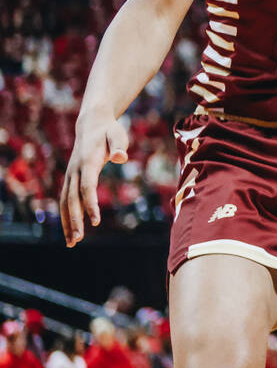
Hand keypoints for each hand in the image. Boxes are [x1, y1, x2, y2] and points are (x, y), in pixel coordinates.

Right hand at [59, 113, 129, 246]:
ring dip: (67, 222)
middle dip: (74, 220)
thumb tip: (121, 157)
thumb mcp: (118, 134)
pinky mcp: (70, 178)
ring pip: (65, 202)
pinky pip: (66, 200)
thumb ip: (119, 145)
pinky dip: (66, 215)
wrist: (92, 125)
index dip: (90, 204)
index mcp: (87, 161)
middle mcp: (75, 170)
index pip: (87, 187)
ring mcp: (70, 175)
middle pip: (72, 198)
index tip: (96, 220)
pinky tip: (70, 231)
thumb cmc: (109, 131)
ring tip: (72, 242)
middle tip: (77, 239)